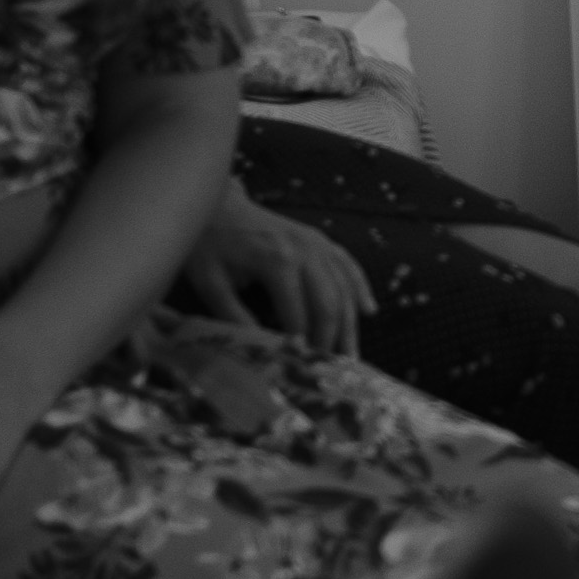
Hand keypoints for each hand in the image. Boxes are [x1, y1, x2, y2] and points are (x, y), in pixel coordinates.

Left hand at [177, 180, 377, 355]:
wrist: (218, 205)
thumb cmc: (209, 246)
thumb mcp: (211, 285)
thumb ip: (235, 319)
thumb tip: (260, 352)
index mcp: (277, 261)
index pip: (298, 314)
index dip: (301, 346)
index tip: (302, 373)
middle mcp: (305, 249)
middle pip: (329, 302)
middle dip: (332, 339)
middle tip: (331, 371)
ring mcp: (316, 241)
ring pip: (344, 286)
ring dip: (350, 322)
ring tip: (352, 354)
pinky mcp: (319, 239)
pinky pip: (347, 263)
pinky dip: (360, 287)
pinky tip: (368, 310)